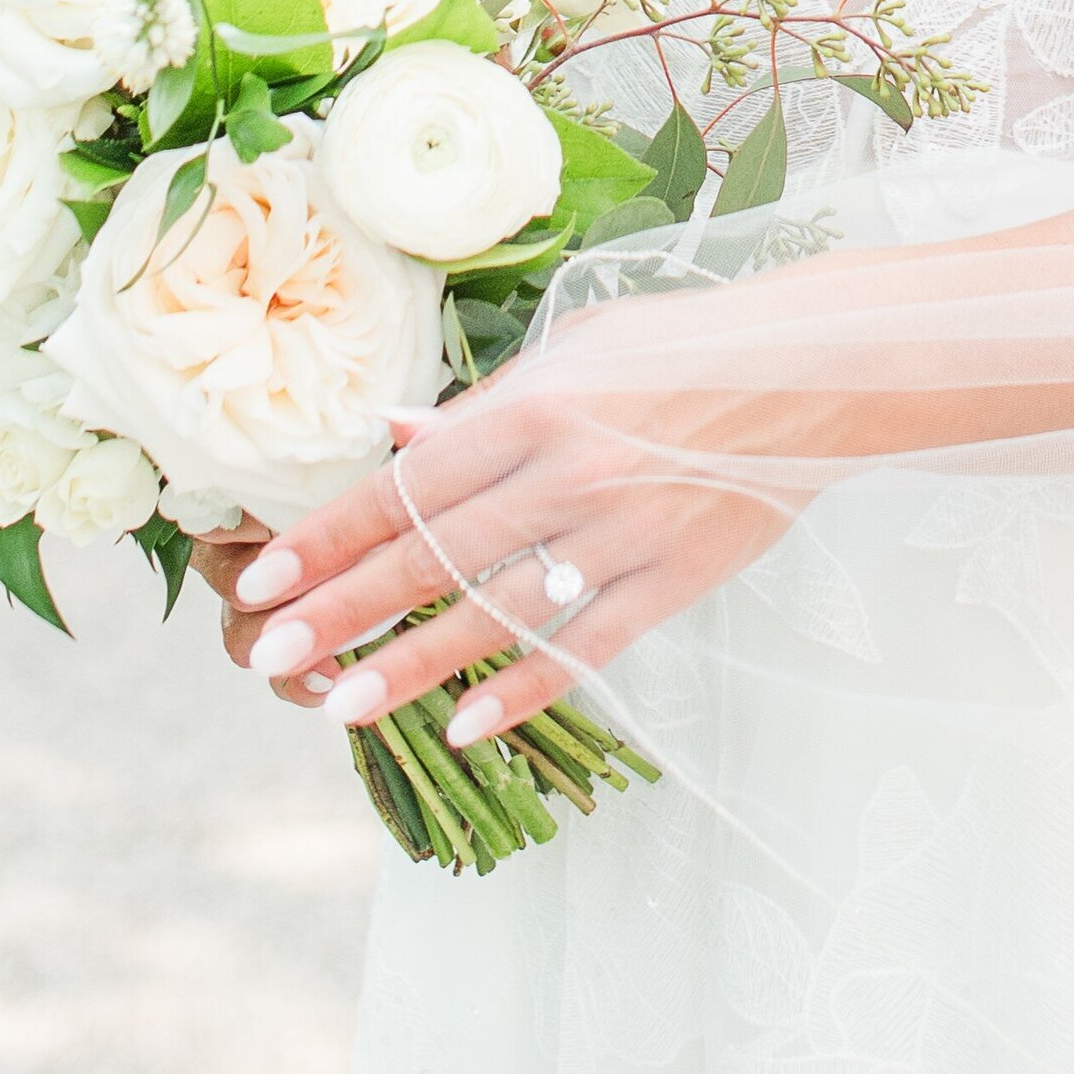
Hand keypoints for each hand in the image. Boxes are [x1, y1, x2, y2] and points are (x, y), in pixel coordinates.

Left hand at [223, 373, 802, 749]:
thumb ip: (480, 406)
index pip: (408, 482)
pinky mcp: (676, 577)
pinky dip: (525, 686)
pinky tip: (465, 725)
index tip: (261, 578)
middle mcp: (568, 471)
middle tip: (266, 656)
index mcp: (534, 407)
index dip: (329, 533)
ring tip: (337, 706)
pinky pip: (589, 645)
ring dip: (411, 662)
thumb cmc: (683, 348)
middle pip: (435, 552)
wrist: (812, 368)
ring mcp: (623, 531)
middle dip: (342, 608)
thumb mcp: (575, 347)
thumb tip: (392, 434)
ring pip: (499, 611)